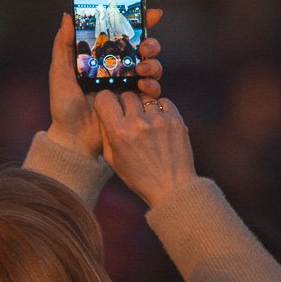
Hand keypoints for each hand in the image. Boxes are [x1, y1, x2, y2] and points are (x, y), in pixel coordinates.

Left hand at [47, 9, 162, 156]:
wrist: (74, 139)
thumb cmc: (63, 106)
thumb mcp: (60, 73)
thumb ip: (63, 45)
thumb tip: (67, 15)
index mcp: (102, 58)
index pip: (123, 35)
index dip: (140, 22)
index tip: (151, 14)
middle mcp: (118, 69)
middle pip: (144, 49)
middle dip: (151, 43)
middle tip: (145, 47)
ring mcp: (129, 86)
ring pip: (152, 67)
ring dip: (153, 63)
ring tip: (142, 68)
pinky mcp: (136, 103)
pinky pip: (153, 90)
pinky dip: (153, 85)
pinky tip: (144, 85)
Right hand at [93, 91, 195, 207]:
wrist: (172, 187)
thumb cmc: (139, 176)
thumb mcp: (112, 159)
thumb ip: (105, 132)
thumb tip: (104, 111)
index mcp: (119, 132)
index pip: (105, 97)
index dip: (105, 101)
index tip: (109, 107)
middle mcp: (138, 122)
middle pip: (126, 94)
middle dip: (124, 103)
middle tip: (129, 117)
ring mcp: (159, 120)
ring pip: (145, 97)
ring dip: (143, 107)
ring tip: (146, 123)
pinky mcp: (176, 120)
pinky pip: (164, 101)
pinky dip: (160, 108)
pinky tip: (159, 122)